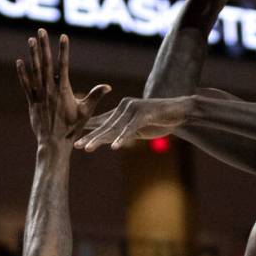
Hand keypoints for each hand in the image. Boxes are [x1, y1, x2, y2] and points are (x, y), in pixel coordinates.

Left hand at [16, 29, 109, 147]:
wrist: (54, 143)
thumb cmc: (72, 129)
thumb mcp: (86, 112)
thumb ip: (95, 96)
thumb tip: (108, 86)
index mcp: (63, 90)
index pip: (63, 65)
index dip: (63, 50)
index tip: (63, 36)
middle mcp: (49, 90)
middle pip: (46, 63)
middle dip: (44, 46)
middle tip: (41, 31)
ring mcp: (39, 95)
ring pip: (34, 70)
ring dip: (32, 54)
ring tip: (31, 40)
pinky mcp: (31, 102)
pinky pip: (25, 84)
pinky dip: (22, 73)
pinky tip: (19, 62)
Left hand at [75, 96, 194, 150]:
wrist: (180, 112)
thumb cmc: (159, 120)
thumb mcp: (138, 127)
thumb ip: (123, 131)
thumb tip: (108, 140)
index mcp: (122, 110)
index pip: (102, 121)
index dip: (89, 130)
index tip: (75, 140)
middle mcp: (125, 107)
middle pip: (105, 125)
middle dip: (90, 136)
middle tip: (76, 145)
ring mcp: (134, 109)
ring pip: (115, 127)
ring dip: (100, 139)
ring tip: (88, 148)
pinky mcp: (145, 114)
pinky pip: (131, 129)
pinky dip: (122, 138)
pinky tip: (114, 146)